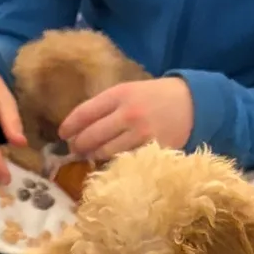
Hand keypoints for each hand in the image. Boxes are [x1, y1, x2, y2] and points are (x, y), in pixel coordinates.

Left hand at [60, 77, 193, 160]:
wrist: (192, 104)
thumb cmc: (156, 97)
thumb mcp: (130, 90)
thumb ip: (107, 106)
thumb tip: (80, 127)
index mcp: (120, 94)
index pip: (85, 112)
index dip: (69, 126)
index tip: (62, 134)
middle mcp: (128, 114)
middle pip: (91, 136)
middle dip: (79, 145)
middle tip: (75, 149)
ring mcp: (141, 134)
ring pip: (105, 152)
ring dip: (94, 156)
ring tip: (90, 155)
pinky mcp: (152, 151)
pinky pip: (124, 161)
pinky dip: (114, 162)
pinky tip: (110, 161)